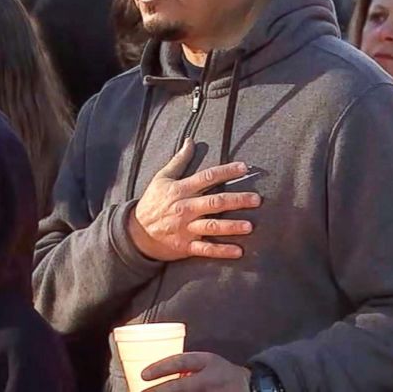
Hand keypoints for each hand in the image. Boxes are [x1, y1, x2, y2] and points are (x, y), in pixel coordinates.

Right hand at [128, 138, 260, 261]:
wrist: (136, 232)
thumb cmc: (152, 202)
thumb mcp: (162, 178)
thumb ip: (179, 160)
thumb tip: (190, 140)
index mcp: (181, 190)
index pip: (207, 177)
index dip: (226, 171)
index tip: (244, 167)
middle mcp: (185, 208)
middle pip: (214, 202)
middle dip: (237, 200)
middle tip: (257, 199)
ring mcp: (186, 228)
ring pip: (212, 226)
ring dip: (231, 226)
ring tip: (249, 226)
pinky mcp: (185, 246)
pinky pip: (206, 249)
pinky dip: (222, 251)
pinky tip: (238, 251)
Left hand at [142, 352, 250, 391]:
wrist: (251, 387)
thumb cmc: (222, 374)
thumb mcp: (207, 363)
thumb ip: (188, 368)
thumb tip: (159, 375)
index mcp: (208, 362)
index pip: (180, 362)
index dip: (160, 368)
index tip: (143, 375)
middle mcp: (211, 379)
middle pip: (180, 387)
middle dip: (159, 391)